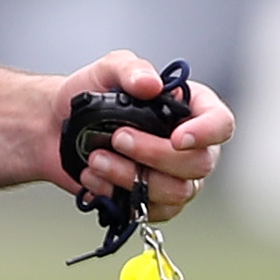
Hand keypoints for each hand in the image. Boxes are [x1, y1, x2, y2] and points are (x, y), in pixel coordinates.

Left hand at [62, 50, 231, 221]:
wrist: (58, 125)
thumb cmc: (91, 94)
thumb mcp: (107, 70)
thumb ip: (130, 68)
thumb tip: (151, 84)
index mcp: (192, 109)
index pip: (221, 124)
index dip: (206, 133)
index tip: (177, 137)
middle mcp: (191, 147)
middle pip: (200, 164)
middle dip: (155, 154)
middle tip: (117, 138)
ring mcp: (174, 178)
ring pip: (176, 192)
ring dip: (132, 176)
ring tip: (96, 159)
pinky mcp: (151, 201)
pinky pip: (149, 210)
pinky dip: (118, 195)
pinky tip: (93, 177)